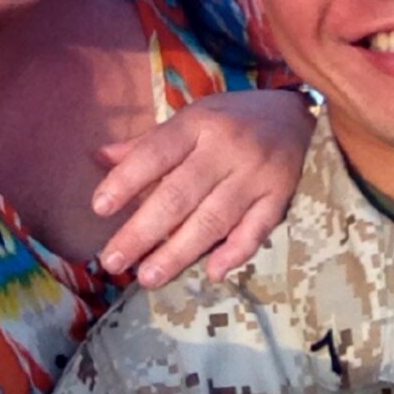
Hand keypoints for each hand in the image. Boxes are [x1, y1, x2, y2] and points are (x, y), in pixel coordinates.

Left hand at [92, 89, 314, 287]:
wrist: (295, 115)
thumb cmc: (231, 119)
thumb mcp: (191, 118)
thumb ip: (148, 143)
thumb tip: (98, 158)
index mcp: (198, 123)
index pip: (156, 152)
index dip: (127, 180)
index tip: (99, 208)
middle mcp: (226, 147)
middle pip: (180, 194)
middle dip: (143, 230)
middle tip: (113, 261)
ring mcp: (255, 174)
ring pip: (213, 219)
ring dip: (179, 252)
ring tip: (147, 277)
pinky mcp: (280, 196)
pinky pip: (256, 229)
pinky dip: (235, 252)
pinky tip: (212, 272)